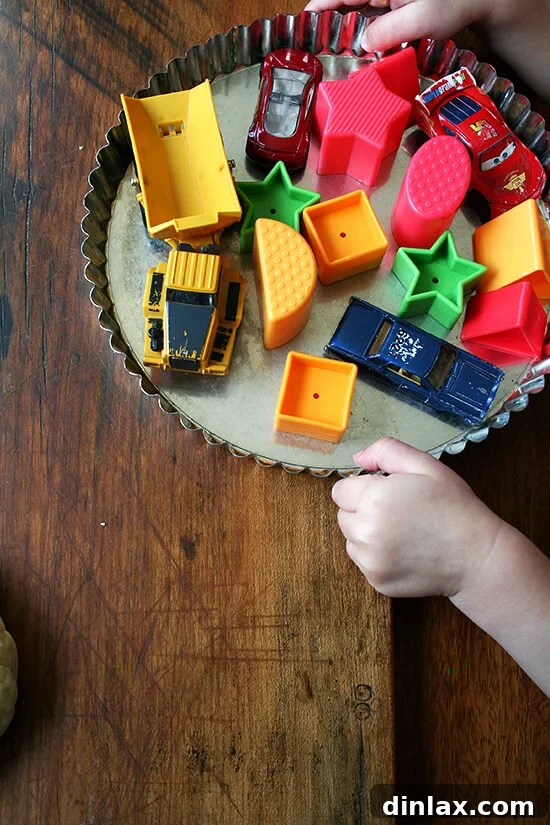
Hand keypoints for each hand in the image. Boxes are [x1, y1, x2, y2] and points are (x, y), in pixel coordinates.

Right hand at [303, 0, 494, 51]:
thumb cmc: (457, 2)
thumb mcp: (422, 18)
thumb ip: (389, 30)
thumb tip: (364, 44)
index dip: (322, 5)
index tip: (305, 19)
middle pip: (348, 2)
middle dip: (331, 21)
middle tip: (314, 42)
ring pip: (360, 12)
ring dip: (348, 32)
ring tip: (331, 50)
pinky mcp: (398, 9)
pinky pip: (375, 20)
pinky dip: (366, 34)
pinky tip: (359, 49)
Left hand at [332, 437, 505, 597]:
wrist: (477, 556)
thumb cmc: (454, 507)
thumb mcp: (425, 465)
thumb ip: (386, 452)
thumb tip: (357, 459)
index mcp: (373, 499)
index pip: (340, 491)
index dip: (364, 488)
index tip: (387, 493)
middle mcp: (365, 533)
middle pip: (343, 515)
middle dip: (363, 510)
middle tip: (399, 512)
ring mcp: (370, 561)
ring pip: (351, 540)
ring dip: (367, 534)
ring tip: (403, 532)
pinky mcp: (376, 581)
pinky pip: (364, 562)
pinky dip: (378, 556)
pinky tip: (405, 551)